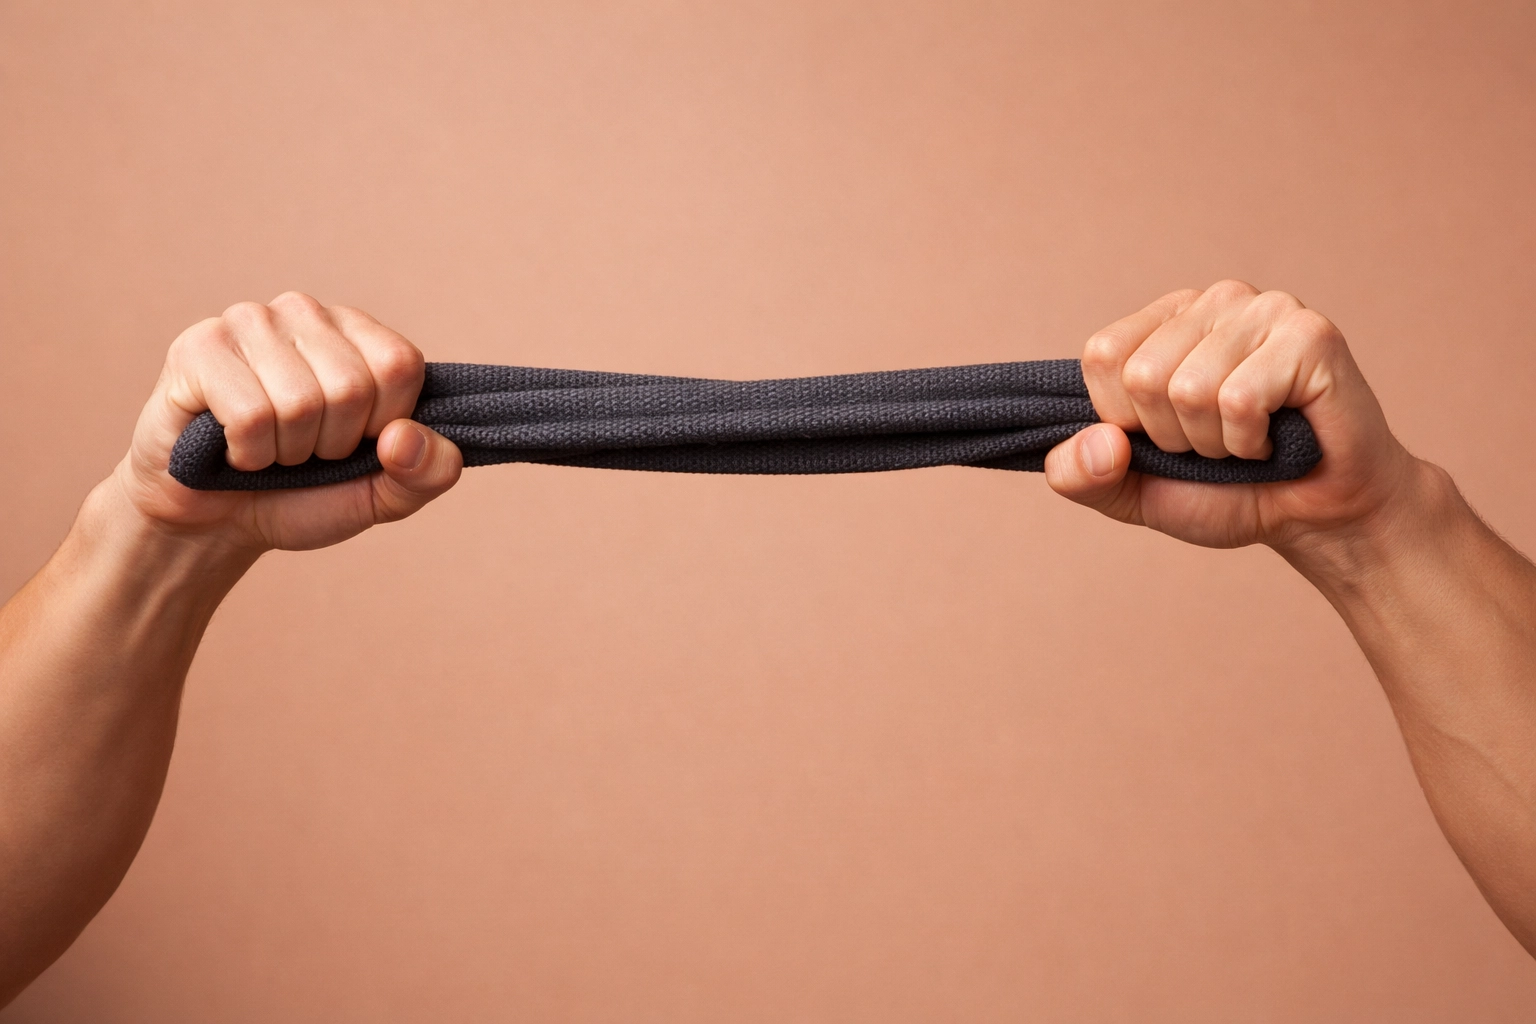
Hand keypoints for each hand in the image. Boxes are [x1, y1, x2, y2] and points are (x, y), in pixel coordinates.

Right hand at [112, 292, 461, 554]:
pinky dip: (248, 453)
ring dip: (286, 452)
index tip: (355, 443)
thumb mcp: (384, 495)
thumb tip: (405, 436)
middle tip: (302, 452)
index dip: (382, 425)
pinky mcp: (198, 347)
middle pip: (351, 387)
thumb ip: (428, 471)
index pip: (401, 366)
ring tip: (267, 447)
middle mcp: (306, 314)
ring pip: (300, 402)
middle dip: (330, 445)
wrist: (217, 523)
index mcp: (360, 335)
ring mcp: (249, 322)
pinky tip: (231, 446)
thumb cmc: (303, 496)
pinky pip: (250, 414)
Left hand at [1045, 280, 1427, 555]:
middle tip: (1217, 443)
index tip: (1170, 436)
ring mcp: (1264, 311)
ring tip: (1249, 440)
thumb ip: (1079, 474)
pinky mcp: (1309, 336)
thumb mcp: (1132, 492)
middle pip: (1143, 375)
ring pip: (1190, 389)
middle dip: (1174, 437)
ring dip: (1215, 444)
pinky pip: (1240, 400)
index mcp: (1164, 321)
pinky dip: (1251, 443)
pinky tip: (1277, 436)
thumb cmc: (1227, 493)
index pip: (1102, 357)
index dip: (1126, 420)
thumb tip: (1099, 440)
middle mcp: (1213, 302)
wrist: (1315, 518)